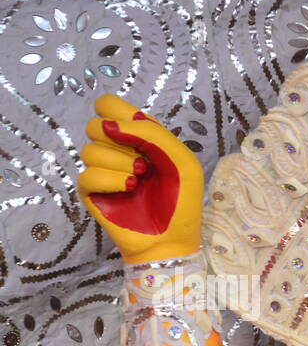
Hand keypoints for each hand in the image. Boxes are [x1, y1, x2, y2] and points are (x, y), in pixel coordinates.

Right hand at [77, 95, 203, 263]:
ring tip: (140, 179)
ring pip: (90, 150)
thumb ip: (152, 134)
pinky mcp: (91, 192)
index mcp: (137, 138)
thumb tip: (108, 125)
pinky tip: (129, 189)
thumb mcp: (182, 161)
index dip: (115, 111)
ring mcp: (102, 171)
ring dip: (119, 163)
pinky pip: (88, 174)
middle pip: (94, 125)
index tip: (134, 132)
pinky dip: (111, 180)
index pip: (108, 105)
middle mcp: (116, 151)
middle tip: (144, 162)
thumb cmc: (182, 201)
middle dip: (120, 142)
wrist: (173, 239)